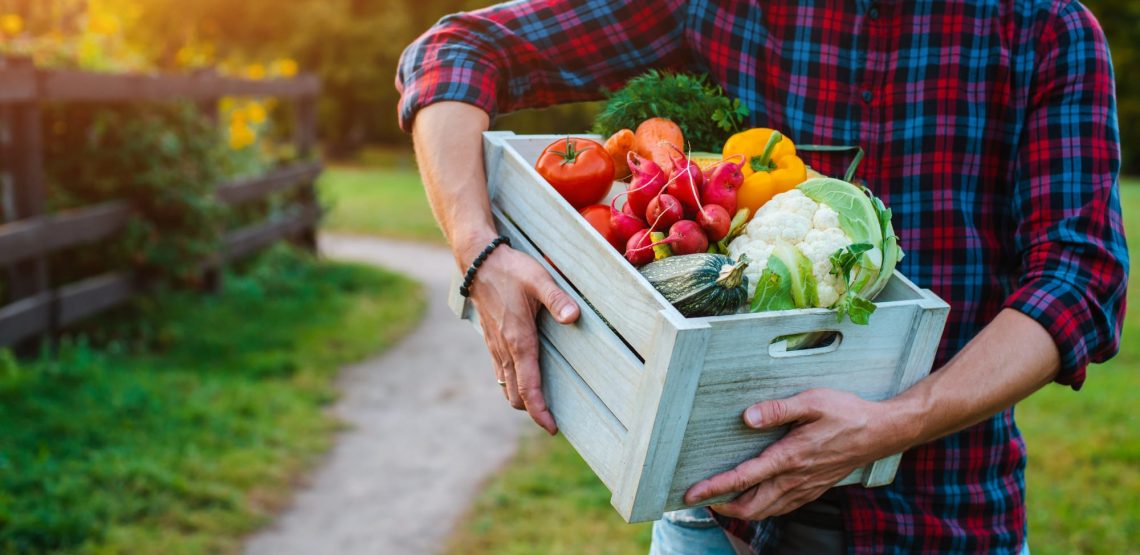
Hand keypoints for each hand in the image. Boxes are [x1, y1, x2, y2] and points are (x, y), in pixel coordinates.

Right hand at [466, 244, 579, 433]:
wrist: (477, 261)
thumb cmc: (511, 269)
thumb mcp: (539, 280)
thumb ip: (557, 299)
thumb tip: (573, 317)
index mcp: (519, 340)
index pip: (528, 387)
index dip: (540, 411)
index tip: (552, 428)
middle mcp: (505, 349)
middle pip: (516, 395)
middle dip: (532, 410)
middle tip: (553, 419)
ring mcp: (495, 346)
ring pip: (507, 385)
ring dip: (522, 398)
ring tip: (542, 403)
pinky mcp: (491, 340)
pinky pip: (501, 372)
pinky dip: (513, 383)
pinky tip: (525, 378)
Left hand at [683, 389, 911, 519]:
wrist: (880, 432)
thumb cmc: (846, 413)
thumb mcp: (812, 402)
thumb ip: (778, 409)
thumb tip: (748, 417)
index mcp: (790, 457)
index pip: (744, 478)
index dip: (714, 488)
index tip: (691, 493)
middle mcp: (795, 479)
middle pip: (750, 506)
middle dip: (721, 507)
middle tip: (699, 498)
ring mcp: (805, 488)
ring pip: (766, 510)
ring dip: (740, 510)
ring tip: (719, 500)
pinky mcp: (813, 489)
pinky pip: (782, 507)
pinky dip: (761, 508)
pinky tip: (754, 498)